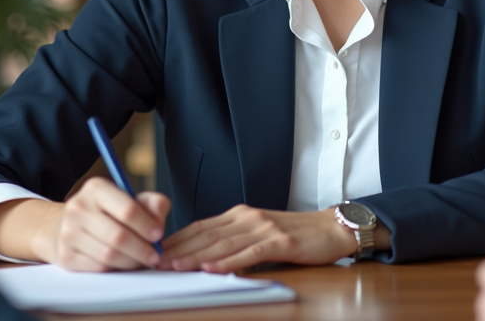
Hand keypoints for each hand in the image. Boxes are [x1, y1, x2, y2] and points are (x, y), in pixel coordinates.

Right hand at [35, 177, 169, 271]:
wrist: (70, 225)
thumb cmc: (109, 212)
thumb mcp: (132, 199)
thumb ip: (153, 204)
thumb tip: (158, 223)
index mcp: (96, 188)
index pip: (128, 210)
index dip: (147, 225)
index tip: (158, 235)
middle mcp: (78, 207)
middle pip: (118, 237)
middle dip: (142, 249)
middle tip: (155, 255)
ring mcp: (68, 232)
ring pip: (109, 255)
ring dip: (131, 261)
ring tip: (141, 259)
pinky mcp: (66, 256)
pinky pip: (98, 268)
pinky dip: (116, 269)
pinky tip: (123, 263)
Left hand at [159, 205, 355, 272]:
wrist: (330, 229)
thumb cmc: (295, 235)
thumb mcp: (259, 232)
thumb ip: (235, 240)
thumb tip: (204, 257)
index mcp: (240, 214)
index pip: (201, 227)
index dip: (177, 240)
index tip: (155, 253)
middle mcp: (248, 217)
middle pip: (207, 235)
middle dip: (179, 249)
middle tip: (154, 262)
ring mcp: (264, 228)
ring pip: (223, 244)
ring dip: (196, 257)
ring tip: (175, 267)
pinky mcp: (280, 242)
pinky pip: (250, 254)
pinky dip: (229, 262)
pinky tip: (213, 270)